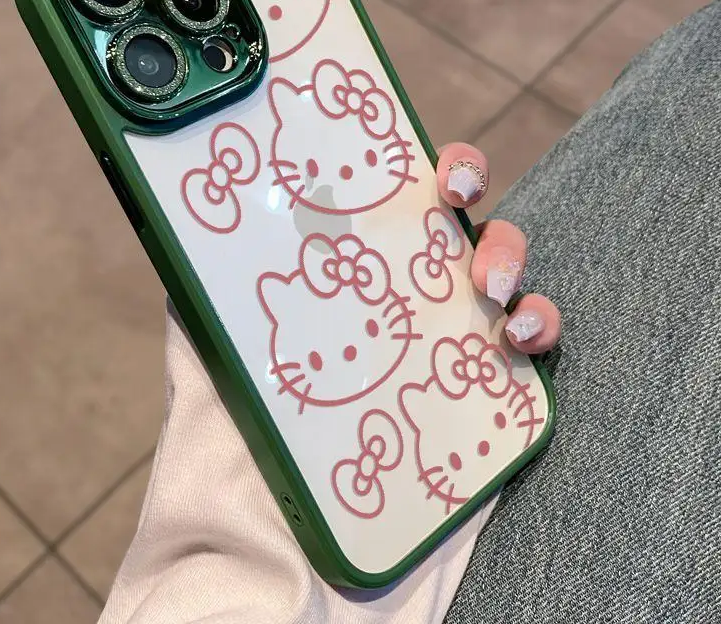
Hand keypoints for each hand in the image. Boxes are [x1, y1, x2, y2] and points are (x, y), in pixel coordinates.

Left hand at [100, 142, 561, 623]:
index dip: (407, 164)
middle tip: (455, 198)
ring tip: (491, 287)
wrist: (292, 562)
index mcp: (346, 279)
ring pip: (502, 269)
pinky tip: (519, 340)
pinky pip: (534, 344)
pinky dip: (541, 328)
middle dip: (466, 186)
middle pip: (450, 216)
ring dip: (509, 256)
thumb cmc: (249, 457)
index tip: (419, 159)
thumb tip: (180, 241)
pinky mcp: (488, 391)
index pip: (383, 199)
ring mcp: (448, 340)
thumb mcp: (215, 369)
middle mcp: (400, 298)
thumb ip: (202, 307)